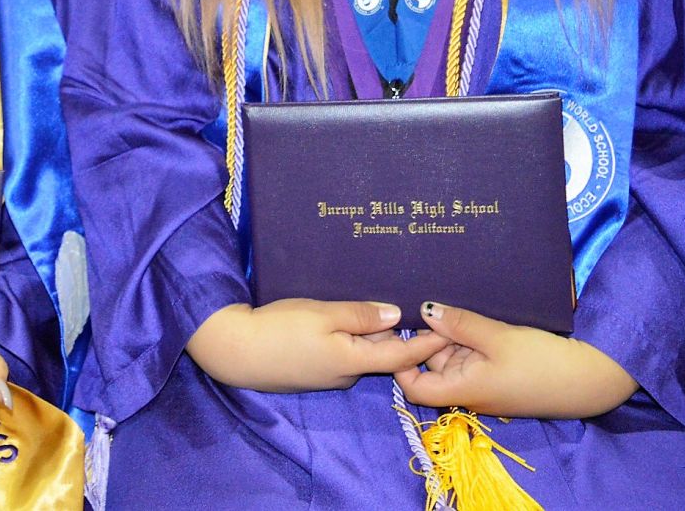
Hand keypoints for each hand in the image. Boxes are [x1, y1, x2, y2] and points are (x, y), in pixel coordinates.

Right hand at [186, 299, 447, 392]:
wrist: (235, 353)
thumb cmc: (279, 329)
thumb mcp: (323, 314)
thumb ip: (361, 315)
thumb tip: (398, 315)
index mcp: (354, 360)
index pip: (402, 354)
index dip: (427, 343)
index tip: (450, 329)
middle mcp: (347, 374)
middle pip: (383, 354)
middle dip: (401, 335)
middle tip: (418, 309)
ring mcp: (328, 376)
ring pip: (362, 354)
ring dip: (373, 335)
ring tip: (382, 309)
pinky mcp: (312, 373)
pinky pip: (343, 355)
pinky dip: (352, 340)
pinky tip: (344, 321)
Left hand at [394, 302, 637, 419]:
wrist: (589, 379)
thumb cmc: (542, 362)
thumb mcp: (498, 337)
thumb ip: (460, 323)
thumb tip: (423, 310)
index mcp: (462, 390)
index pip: (414, 387)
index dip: (401, 361)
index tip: (403, 328)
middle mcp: (469, 391)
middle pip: (432, 366)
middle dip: (429, 337)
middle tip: (425, 298)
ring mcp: (485, 383)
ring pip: (454, 357)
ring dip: (452, 334)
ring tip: (450, 300)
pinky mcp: (500, 374)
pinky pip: (474, 355)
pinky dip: (469, 337)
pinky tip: (472, 313)